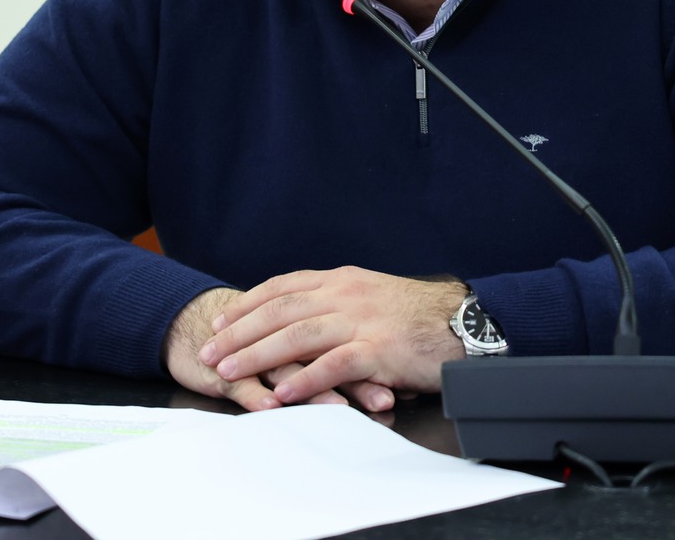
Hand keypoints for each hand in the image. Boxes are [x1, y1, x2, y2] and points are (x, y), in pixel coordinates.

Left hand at [197, 266, 467, 405]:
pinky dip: (306, 380)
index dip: (250, 304)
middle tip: (210, 350)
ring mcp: (363, 321)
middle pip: (281, 310)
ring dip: (259, 355)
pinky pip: (335, 365)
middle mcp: (348, 295)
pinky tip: (285, 394)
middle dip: (241, 332)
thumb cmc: (419, 316)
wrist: (463, 322)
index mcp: (344, 280)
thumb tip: (304, 314)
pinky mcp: (380, 350)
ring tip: (230, 372)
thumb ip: (339, 301)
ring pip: (299, 335)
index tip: (222, 320)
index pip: (284, 286)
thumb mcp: (373, 296)